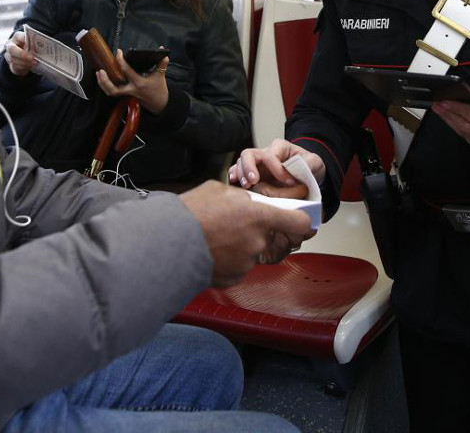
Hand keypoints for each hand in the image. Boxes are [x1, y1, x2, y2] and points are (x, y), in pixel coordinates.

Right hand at [4, 31, 38, 76]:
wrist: (24, 56)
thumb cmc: (30, 47)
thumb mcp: (33, 43)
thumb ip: (35, 43)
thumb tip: (46, 45)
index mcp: (17, 37)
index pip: (18, 36)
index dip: (24, 39)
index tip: (33, 42)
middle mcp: (10, 46)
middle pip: (12, 49)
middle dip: (22, 54)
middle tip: (32, 57)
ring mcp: (9, 56)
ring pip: (13, 60)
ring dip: (25, 62)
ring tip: (35, 63)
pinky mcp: (11, 66)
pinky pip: (15, 67)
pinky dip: (24, 67)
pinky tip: (31, 67)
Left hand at [96, 49, 169, 113]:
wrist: (160, 105)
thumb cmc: (159, 90)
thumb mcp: (161, 76)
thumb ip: (162, 64)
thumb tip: (164, 54)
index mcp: (139, 83)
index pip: (127, 71)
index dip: (121, 61)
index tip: (118, 52)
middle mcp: (131, 89)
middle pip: (114, 89)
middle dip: (105, 81)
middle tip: (100, 70)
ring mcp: (128, 94)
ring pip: (111, 92)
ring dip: (103, 84)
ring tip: (99, 74)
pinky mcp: (126, 96)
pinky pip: (114, 92)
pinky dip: (107, 86)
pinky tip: (103, 79)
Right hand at [179, 181, 313, 286]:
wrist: (167, 244)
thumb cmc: (191, 214)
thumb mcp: (219, 191)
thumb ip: (242, 198)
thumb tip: (247, 202)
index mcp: (259, 217)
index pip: (299, 223)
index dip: (302, 222)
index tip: (302, 222)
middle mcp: (258, 242)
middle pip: (273, 239)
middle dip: (261, 233)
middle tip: (239, 226)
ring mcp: (247, 263)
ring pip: (253, 252)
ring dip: (241, 246)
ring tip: (217, 237)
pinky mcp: (234, 278)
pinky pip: (239, 267)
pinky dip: (229, 260)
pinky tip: (212, 250)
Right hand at [229, 139, 324, 188]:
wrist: (307, 173)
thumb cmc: (309, 166)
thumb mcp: (315, 162)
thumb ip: (309, 163)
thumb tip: (296, 171)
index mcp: (280, 147)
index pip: (271, 155)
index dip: (277, 169)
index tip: (289, 182)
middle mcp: (265, 153)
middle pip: (249, 154)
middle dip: (249, 167)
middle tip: (253, 181)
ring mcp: (257, 164)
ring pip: (241, 162)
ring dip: (241, 174)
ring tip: (246, 186)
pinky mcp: (253, 174)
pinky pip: (238, 172)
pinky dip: (235, 177)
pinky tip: (235, 184)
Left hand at [432, 83, 469, 154]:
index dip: (459, 108)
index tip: (445, 101)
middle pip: (469, 126)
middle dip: (450, 114)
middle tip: (438, 105)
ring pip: (466, 134)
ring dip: (450, 121)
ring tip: (440, 110)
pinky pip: (467, 139)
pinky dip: (456, 128)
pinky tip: (450, 119)